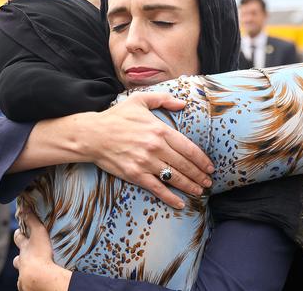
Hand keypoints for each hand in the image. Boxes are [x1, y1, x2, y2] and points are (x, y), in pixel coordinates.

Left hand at [13, 211, 70, 290]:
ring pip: (21, 272)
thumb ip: (32, 220)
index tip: (20, 231)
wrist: (38, 278)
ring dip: (25, 270)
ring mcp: (23, 275)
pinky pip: (26, 284)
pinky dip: (30, 282)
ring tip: (34, 271)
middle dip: (20, 257)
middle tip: (26, 255)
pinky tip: (36, 282)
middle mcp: (22, 262)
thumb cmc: (40, 254)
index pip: (18, 238)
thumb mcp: (39, 233)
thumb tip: (24, 206)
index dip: (19, 234)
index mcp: (24, 248)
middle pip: (17, 259)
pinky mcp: (27, 286)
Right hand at [84, 92, 214, 208]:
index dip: (202, 159)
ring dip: (190, 186)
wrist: (92, 135)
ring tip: (200, 191)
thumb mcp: (139, 100)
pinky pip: (157, 189)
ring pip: (174, 177)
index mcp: (159, 129)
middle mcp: (155, 147)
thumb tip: (183, 104)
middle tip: (209, 181)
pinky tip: (181, 204)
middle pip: (184, 164)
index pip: (188, 147)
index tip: (210, 166)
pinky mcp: (135, 175)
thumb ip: (163, 99)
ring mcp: (145, 162)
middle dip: (199, 175)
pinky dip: (171, 198)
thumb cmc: (116, 117)